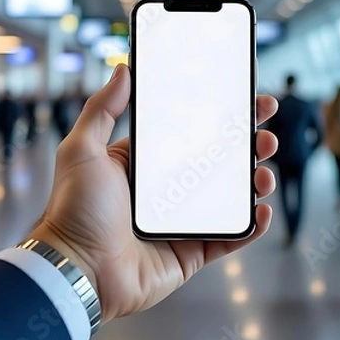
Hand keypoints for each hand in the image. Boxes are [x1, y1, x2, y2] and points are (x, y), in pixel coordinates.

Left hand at [29, 64, 278, 323]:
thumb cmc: (73, 210)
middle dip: (247, 148)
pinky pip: (229, 238)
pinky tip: (262, 212)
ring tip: (263, 174)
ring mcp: (182, 222)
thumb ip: (102, 108)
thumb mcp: (82, 149)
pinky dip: (251, 227)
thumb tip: (123, 69)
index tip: (246, 102)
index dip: (221, 118)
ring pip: (230, 199)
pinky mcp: (191, 253)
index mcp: (147, 164)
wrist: (75, 270)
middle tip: (266, 136)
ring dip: (254, 184)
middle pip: (219, 164)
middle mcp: (168, 190)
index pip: (192, 134)